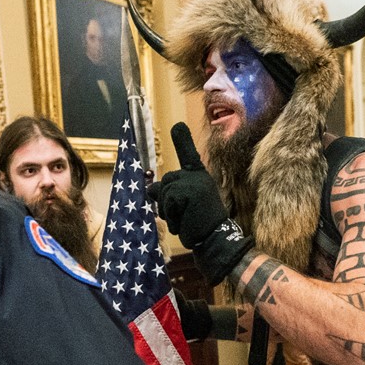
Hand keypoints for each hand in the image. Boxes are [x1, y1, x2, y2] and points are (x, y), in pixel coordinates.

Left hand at [147, 123, 252, 284]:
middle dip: (166, 203)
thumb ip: (168, 194)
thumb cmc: (198, 224)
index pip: (189, 156)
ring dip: (169, 212)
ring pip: (164, 194)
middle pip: (165, 183)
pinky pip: (168, 202)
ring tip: (186, 219)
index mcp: (198, 177)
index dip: (182, 141)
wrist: (215, 239)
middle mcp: (198, 176)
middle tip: (184, 216)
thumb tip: (149, 189)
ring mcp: (195, 182)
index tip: (176, 126)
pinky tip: (187, 221)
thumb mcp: (181, 206)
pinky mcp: (190, 191)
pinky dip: (172, 216)